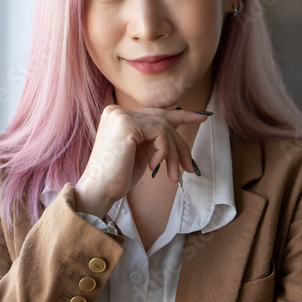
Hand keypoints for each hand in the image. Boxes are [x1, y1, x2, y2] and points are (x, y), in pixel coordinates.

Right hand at [73, 105, 208, 218]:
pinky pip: (160, 134)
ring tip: (173, 175)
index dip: (181, 116)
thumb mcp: (141, 152)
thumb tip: (176, 130)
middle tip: (189, 167)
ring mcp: (121, 116)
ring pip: (164, 128)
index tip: (202, 118)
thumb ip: (154, 138)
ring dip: (173, 154)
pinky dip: (164, 152)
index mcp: (119, 115)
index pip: (155, 113)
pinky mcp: (127, 125)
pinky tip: (154, 166)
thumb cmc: (118, 177)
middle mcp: (118, 111)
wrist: (99, 191)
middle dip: (180, 145)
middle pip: (163, 120)